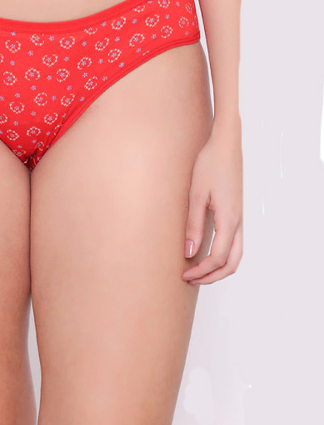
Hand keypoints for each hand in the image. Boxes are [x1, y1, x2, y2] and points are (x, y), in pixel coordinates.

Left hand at [182, 122, 242, 284]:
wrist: (225, 144)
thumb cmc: (209, 165)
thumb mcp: (196, 195)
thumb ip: (193, 225)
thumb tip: (189, 253)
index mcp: (229, 219)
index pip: (218, 258)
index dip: (202, 271)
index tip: (184, 275)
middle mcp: (238, 221)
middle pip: (232, 262)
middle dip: (213, 275)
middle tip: (191, 280)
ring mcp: (239, 216)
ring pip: (236, 253)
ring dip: (219, 267)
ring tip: (197, 270)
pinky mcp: (235, 211)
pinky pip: (234, 241)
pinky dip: (223, 254)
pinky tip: (205, 251)